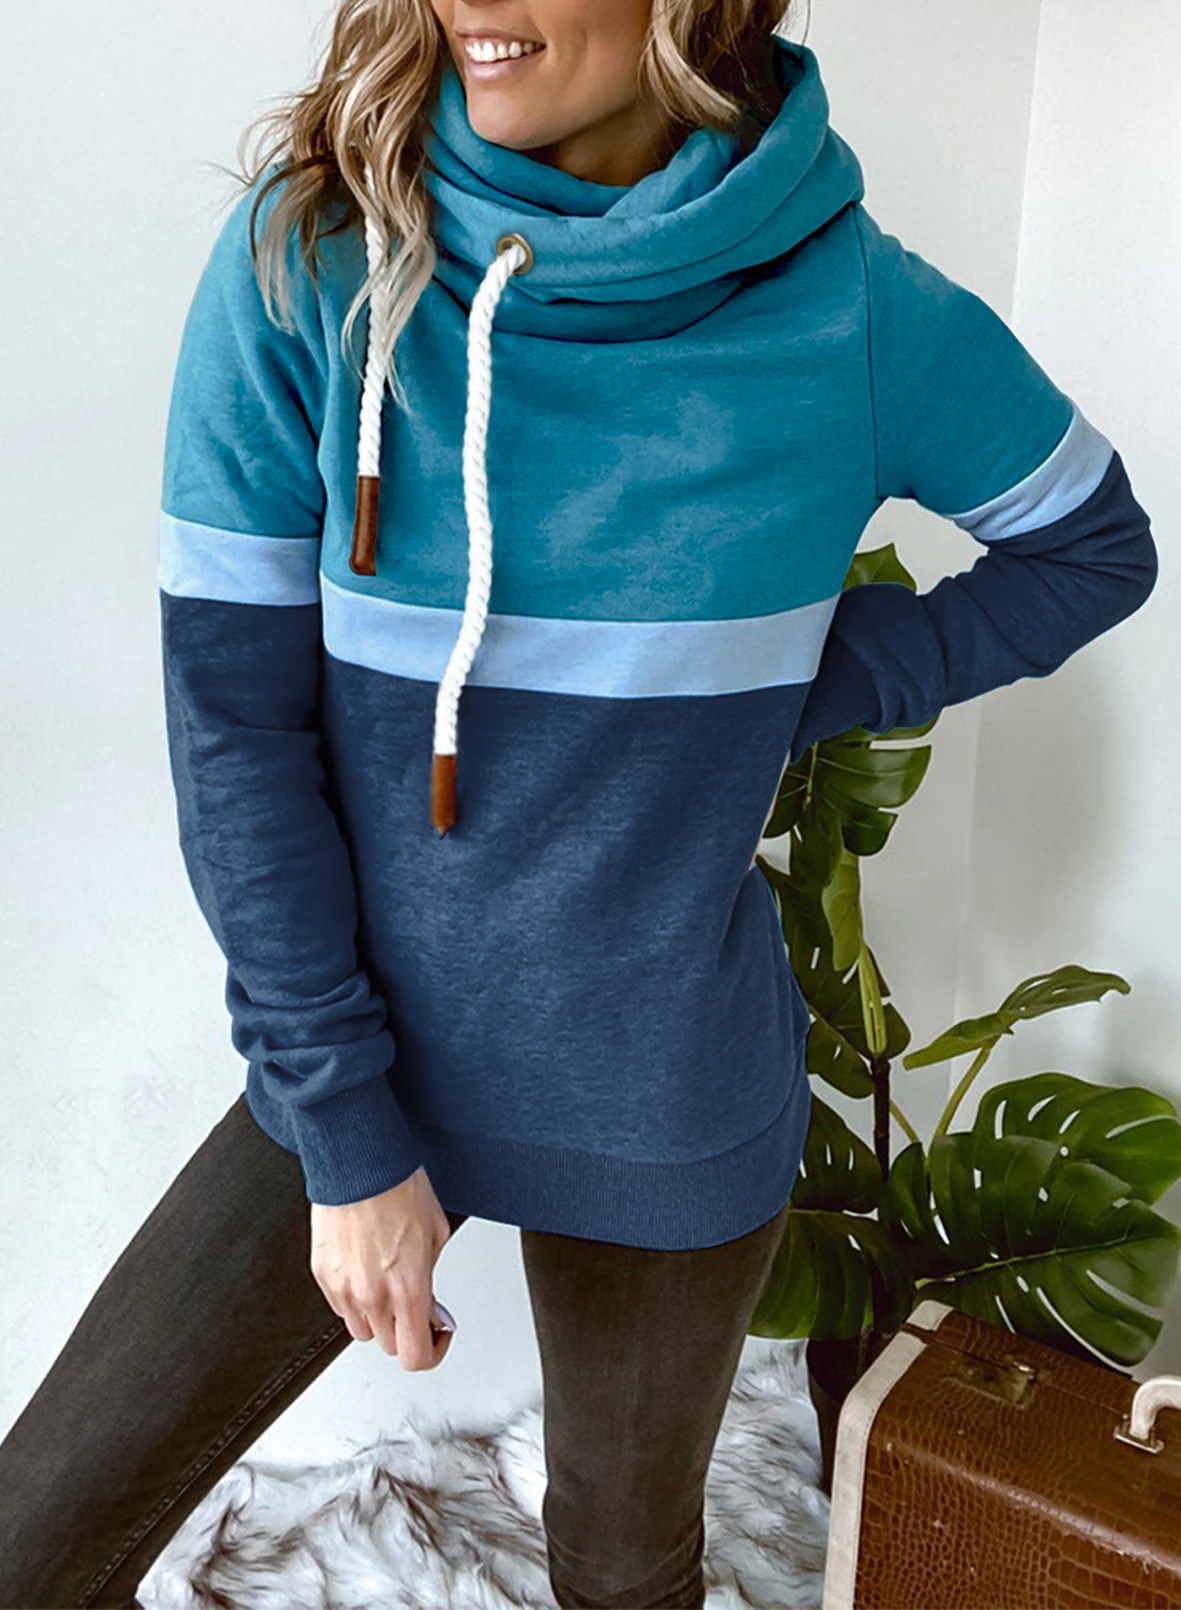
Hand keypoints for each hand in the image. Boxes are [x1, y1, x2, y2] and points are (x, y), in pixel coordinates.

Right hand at [310, 1165, 455, 1370]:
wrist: (360, 1163)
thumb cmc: (399, 1187)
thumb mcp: (436, 1235)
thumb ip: (430, 1278)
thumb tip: (429, 1303)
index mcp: (408, 1289)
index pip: (416, 1357)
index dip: (432, 1352)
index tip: (436, 1335)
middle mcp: (373, 1297)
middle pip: (390, 1346)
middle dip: (406, 1329)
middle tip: (414, 1302)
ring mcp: (344, 1290)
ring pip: (362, 1331)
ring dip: (378, 1317)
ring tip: (386, 1283)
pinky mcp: (323, 1276)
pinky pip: (340, 1306)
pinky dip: (354, 1298)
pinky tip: (365, 1269)